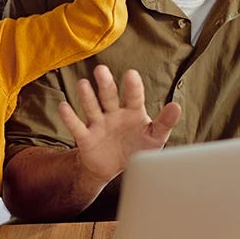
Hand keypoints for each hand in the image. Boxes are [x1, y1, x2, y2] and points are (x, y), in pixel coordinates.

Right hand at [58, 65, 182, 183]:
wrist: (113, 168)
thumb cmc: (137, 147)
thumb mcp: (155, 138)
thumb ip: (164, 122)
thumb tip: (177, 106)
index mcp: (133, 111)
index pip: (133, 96)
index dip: (132, 86)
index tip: (131, 74)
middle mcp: (114, 113)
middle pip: (109, 96)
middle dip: (105, 84)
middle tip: (101, 70)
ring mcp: (98, 123)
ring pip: (92, 107)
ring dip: (86, 96)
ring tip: (82, 84)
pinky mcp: (85, 137)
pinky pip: (76, 126)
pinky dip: (69, 117)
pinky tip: (63, 106)